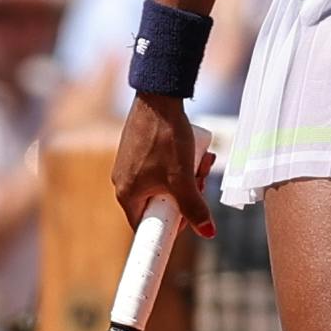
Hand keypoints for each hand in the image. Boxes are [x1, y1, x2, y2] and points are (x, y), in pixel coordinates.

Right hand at [109, 86, 211, 237]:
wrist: (158, 98)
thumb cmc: (165, 138)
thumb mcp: (183, 178)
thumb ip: (194, 208)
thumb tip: (207, 232)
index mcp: (127, 194)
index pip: (146, 227)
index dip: (170, 227)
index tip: (189, 219)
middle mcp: (123, 182)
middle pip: (159, 204)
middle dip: (185, 196)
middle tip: (202, 183)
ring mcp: (130, 165)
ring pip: (164, 185)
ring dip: (187, 178)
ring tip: (202, 162)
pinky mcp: (138, 151)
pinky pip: (160, 168)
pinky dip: (178, 165)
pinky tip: (193, 152)